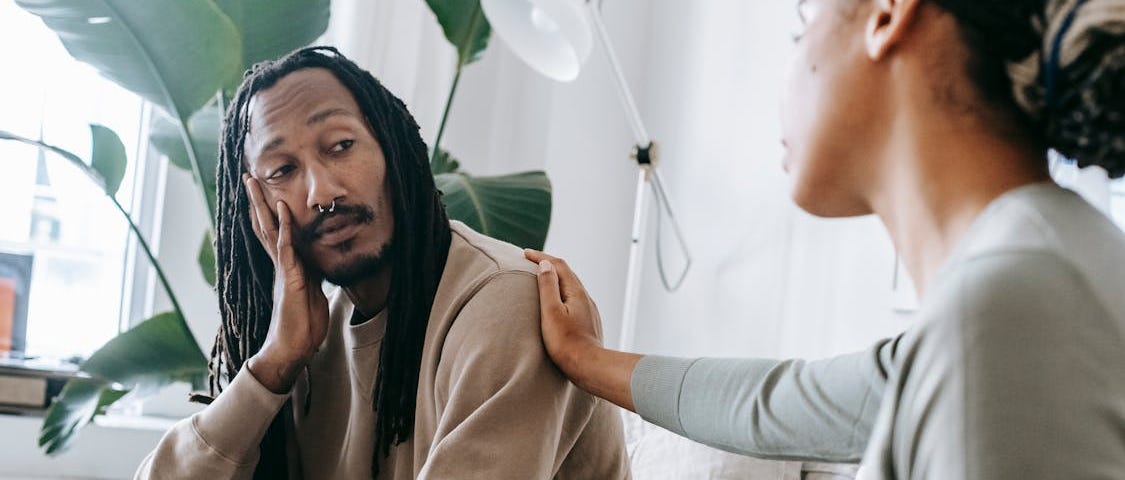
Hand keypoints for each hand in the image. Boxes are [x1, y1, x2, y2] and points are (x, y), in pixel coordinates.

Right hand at [243, 174, 329, 393]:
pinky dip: (286, 229)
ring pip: (270, 232)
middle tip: (248, 177)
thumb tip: (316, 265)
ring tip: (255, 184)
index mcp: (287, 267)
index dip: (269, 212)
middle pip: (265, 226)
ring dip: (263, 207)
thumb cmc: (302, 326)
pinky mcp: (290, 280)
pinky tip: (282, 211)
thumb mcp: (312, 293)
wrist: (293, 350)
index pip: (275, 233)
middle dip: (257, 201)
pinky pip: (287, 250)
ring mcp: (283, 271)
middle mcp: (281, 265)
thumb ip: (311, 276)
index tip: (263, 190)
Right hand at [524, 249, 642, 410]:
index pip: (558, 265)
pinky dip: (562, 293)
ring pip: (571, 287)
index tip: (525, 253)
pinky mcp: (588, 322)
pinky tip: (557, 302)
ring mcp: (589, 310)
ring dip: (556, 279)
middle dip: (548, 264)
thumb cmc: (566, 343)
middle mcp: (585, 297)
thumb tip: (545, 264)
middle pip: (566, 273)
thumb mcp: (551, 312)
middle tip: (531, 261)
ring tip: (541, 278)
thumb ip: (547, 286)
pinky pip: (574, 299)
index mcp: (576, 292)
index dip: (541, 257)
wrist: (589, 367)